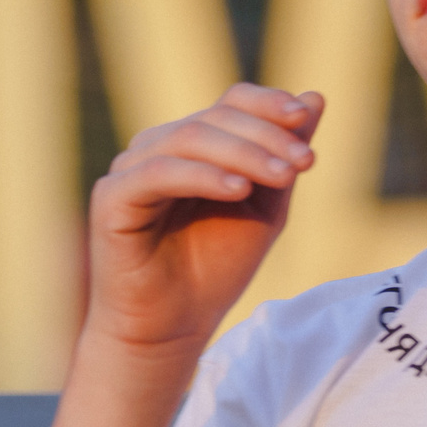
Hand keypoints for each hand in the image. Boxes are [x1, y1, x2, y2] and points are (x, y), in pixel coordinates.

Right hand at [86, 83, 321, 353]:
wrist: (171, 329)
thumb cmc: (214, 270)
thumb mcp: (265, 208)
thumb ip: (284, 155)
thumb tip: (315, 97)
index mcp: (192, 144)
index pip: (231, 103)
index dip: (268, 104)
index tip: (305, 119)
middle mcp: (157, 147)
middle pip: (215, 118)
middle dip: (265, 136)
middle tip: (304, 163)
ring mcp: (129, 169)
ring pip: (189, 139)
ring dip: (243, 154)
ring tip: (283, 177)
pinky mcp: (111, 198)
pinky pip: (158, 173)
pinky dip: (202, 176)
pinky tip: (239, 191)